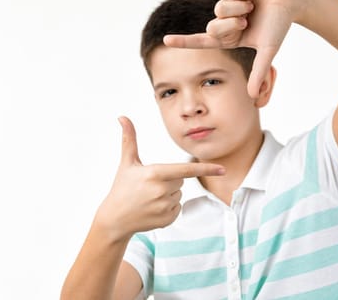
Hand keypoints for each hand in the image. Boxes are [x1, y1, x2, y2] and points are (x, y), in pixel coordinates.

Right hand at [97, 116, 224, 239]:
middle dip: (170, 180)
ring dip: (169, 194)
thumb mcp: (127, 163)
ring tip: (150, 198)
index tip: (222, 169)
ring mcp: (165, 207)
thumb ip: (129, 139)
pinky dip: (169, 207)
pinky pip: (178, 207)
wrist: (115, 219)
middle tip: (151, 185)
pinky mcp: (167, 219)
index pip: (185, 170)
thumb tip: (122, 118)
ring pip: (180, 193)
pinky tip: (153, 208)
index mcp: (155, 174)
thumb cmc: (122, 188)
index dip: (206, 168)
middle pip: (181, 180)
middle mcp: (161, 191)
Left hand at [164, 0, 299, 97]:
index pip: (202, 41)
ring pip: (220, 8)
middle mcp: (225, 20)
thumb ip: (259, 73)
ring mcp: (227, 2)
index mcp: (229, 37)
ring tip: (253, 5)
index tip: (165, 41)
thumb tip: (253, 96)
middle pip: (212, 26)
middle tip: (249, 20)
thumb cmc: (279, 25)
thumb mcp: (268, 51)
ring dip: (240, 7)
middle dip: (232, 25)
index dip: (183, 41)